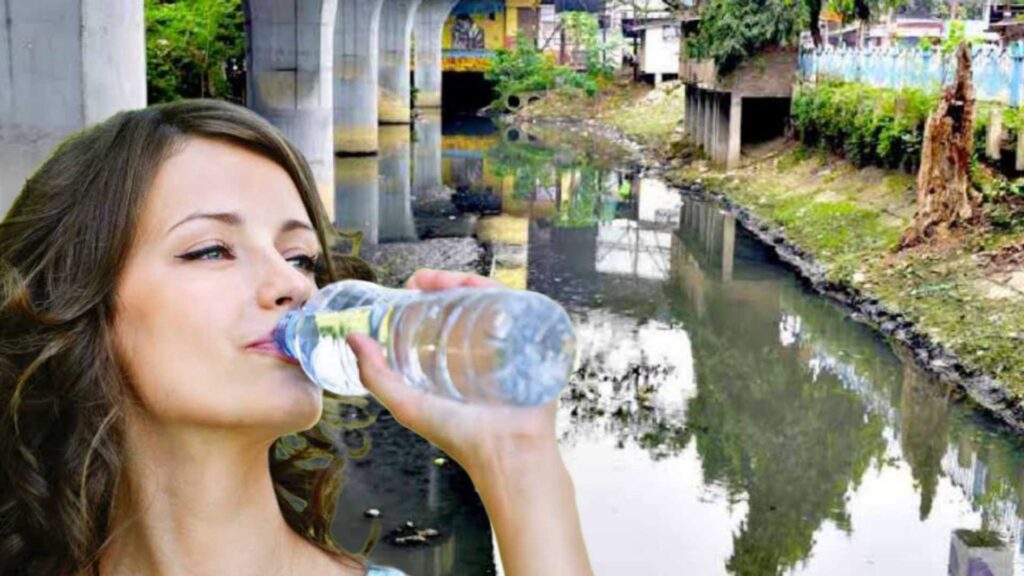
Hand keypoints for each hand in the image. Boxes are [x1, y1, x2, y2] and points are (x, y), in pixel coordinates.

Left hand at [346, 269, 592, 575]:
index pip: (443, 314)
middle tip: (424, 280)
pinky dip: (504, 294)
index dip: (428, 294)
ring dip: (470, 283)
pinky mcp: (533, 345)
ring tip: (449, 280)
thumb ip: (375, 375)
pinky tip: (486, 288)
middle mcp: (483, 349)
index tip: (411, 284)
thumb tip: (351, 336)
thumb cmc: (459, 435)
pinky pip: (521, 311)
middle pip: (467, 301)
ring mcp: (509, 344)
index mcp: (456, 359)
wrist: (507, 452)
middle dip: (446, 282)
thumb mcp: (407, 404)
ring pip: (491, 300)